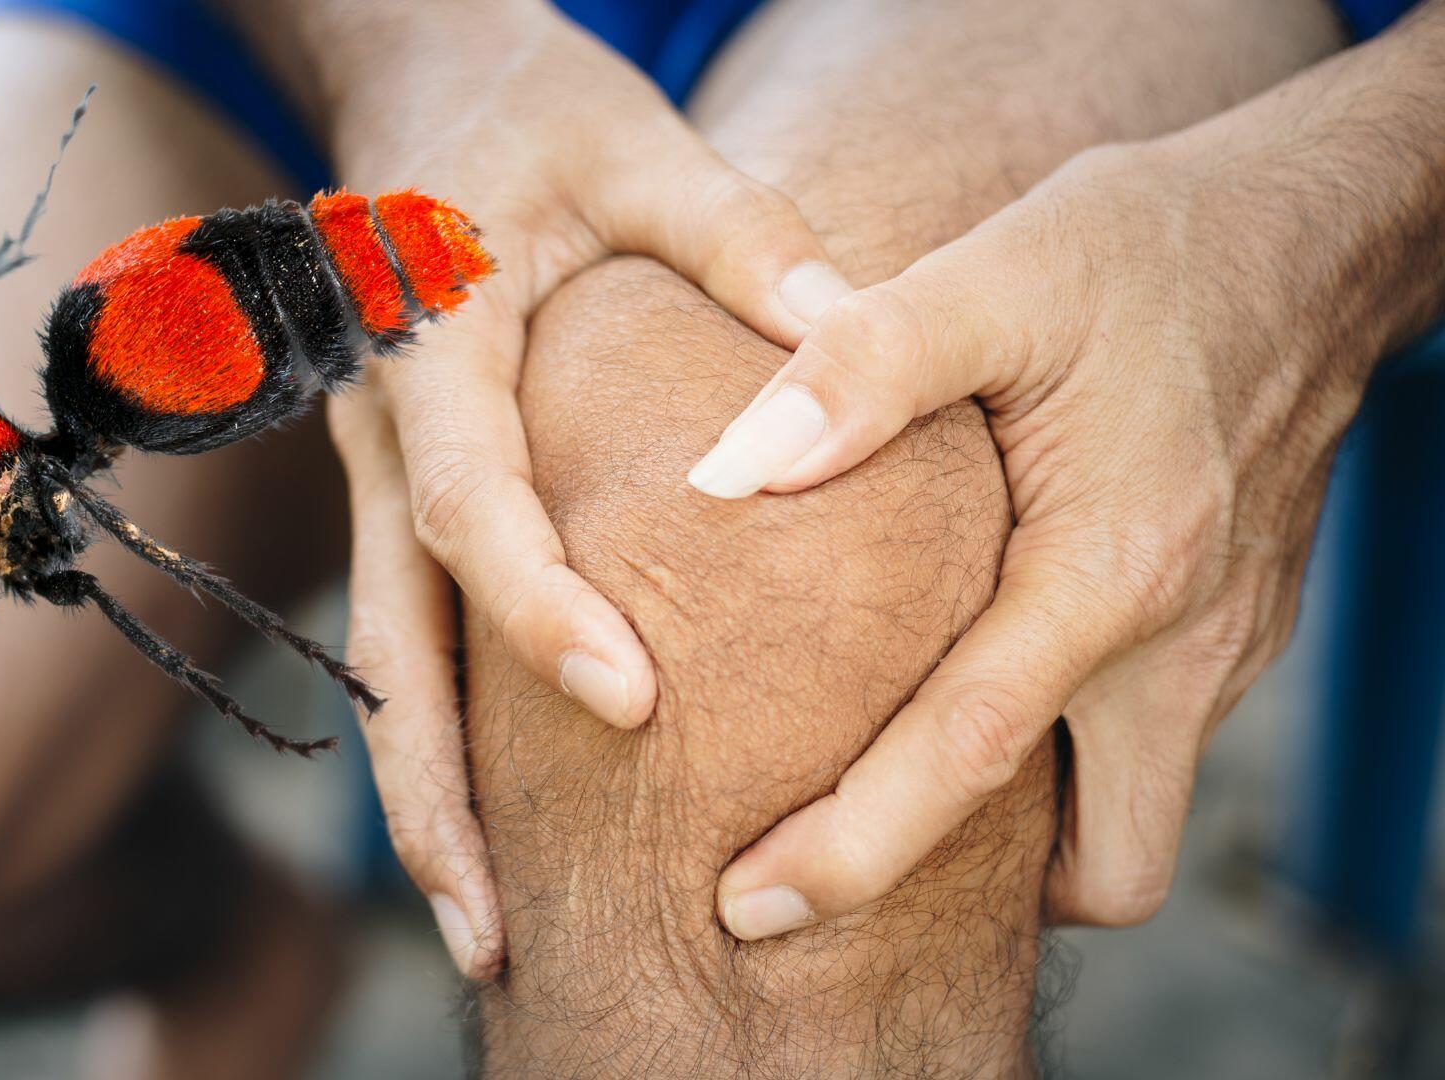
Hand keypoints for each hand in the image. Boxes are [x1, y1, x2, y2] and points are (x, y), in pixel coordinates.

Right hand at [308, 2, 837, 974]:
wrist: (422, 94)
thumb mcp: (636, 148)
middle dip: (438, 792)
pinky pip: (412, 636)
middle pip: (393, 638)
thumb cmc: (535, 116)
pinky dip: (447, 740)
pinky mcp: (404, 496)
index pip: (472, 502)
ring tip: (490, 933)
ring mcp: (380, 475)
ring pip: (387, 663)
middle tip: (498, 932)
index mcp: (436, 347)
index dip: (536, 608)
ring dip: (428, 801)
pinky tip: (499, 827)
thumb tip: (843, 333)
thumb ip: (735, 234)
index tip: (630, 700)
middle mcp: (387, 433)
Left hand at [695, 131, 1395, 936]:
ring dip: (1023, 835)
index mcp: (1112, 569)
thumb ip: (859, 368)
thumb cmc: (1140, 252)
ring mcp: (1222, 651)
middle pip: (1105, 868)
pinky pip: (1143, 749)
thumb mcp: (994, 274)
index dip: (851, 851)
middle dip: (979, 901)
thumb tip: (725, 472)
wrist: (1306, 238)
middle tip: (834, 867)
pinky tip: (962, 683)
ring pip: (1130, 816)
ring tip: (883, 784)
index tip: (750, 907)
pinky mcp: (1228, 635)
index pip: (970, 756)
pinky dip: (1058, 754)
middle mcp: (1184, 644)